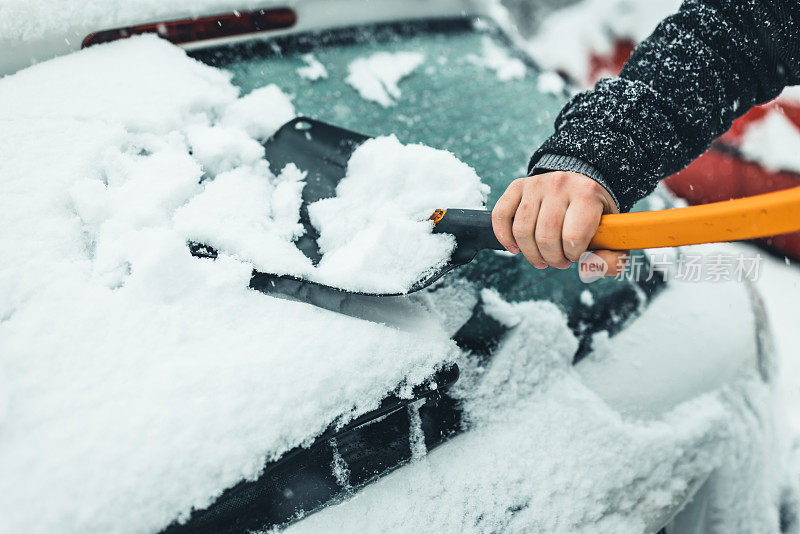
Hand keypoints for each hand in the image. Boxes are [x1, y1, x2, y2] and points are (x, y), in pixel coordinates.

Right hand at [491, 171, 626, 274]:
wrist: (583, 179)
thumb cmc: (596, 213)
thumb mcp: (613, 233)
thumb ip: (612, 259)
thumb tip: (587, 269)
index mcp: (587, 194)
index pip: (573, 237)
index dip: (573, 255)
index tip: (576, 255)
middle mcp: (560, 185)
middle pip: (545, 237)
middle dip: (552, 259)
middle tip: (559, 261)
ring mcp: (536, 184)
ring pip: (522, 231)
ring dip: (531, 254)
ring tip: (542, 258)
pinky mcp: (518, 186)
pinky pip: (501, 215)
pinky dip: (504, 237)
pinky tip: (515, 248)